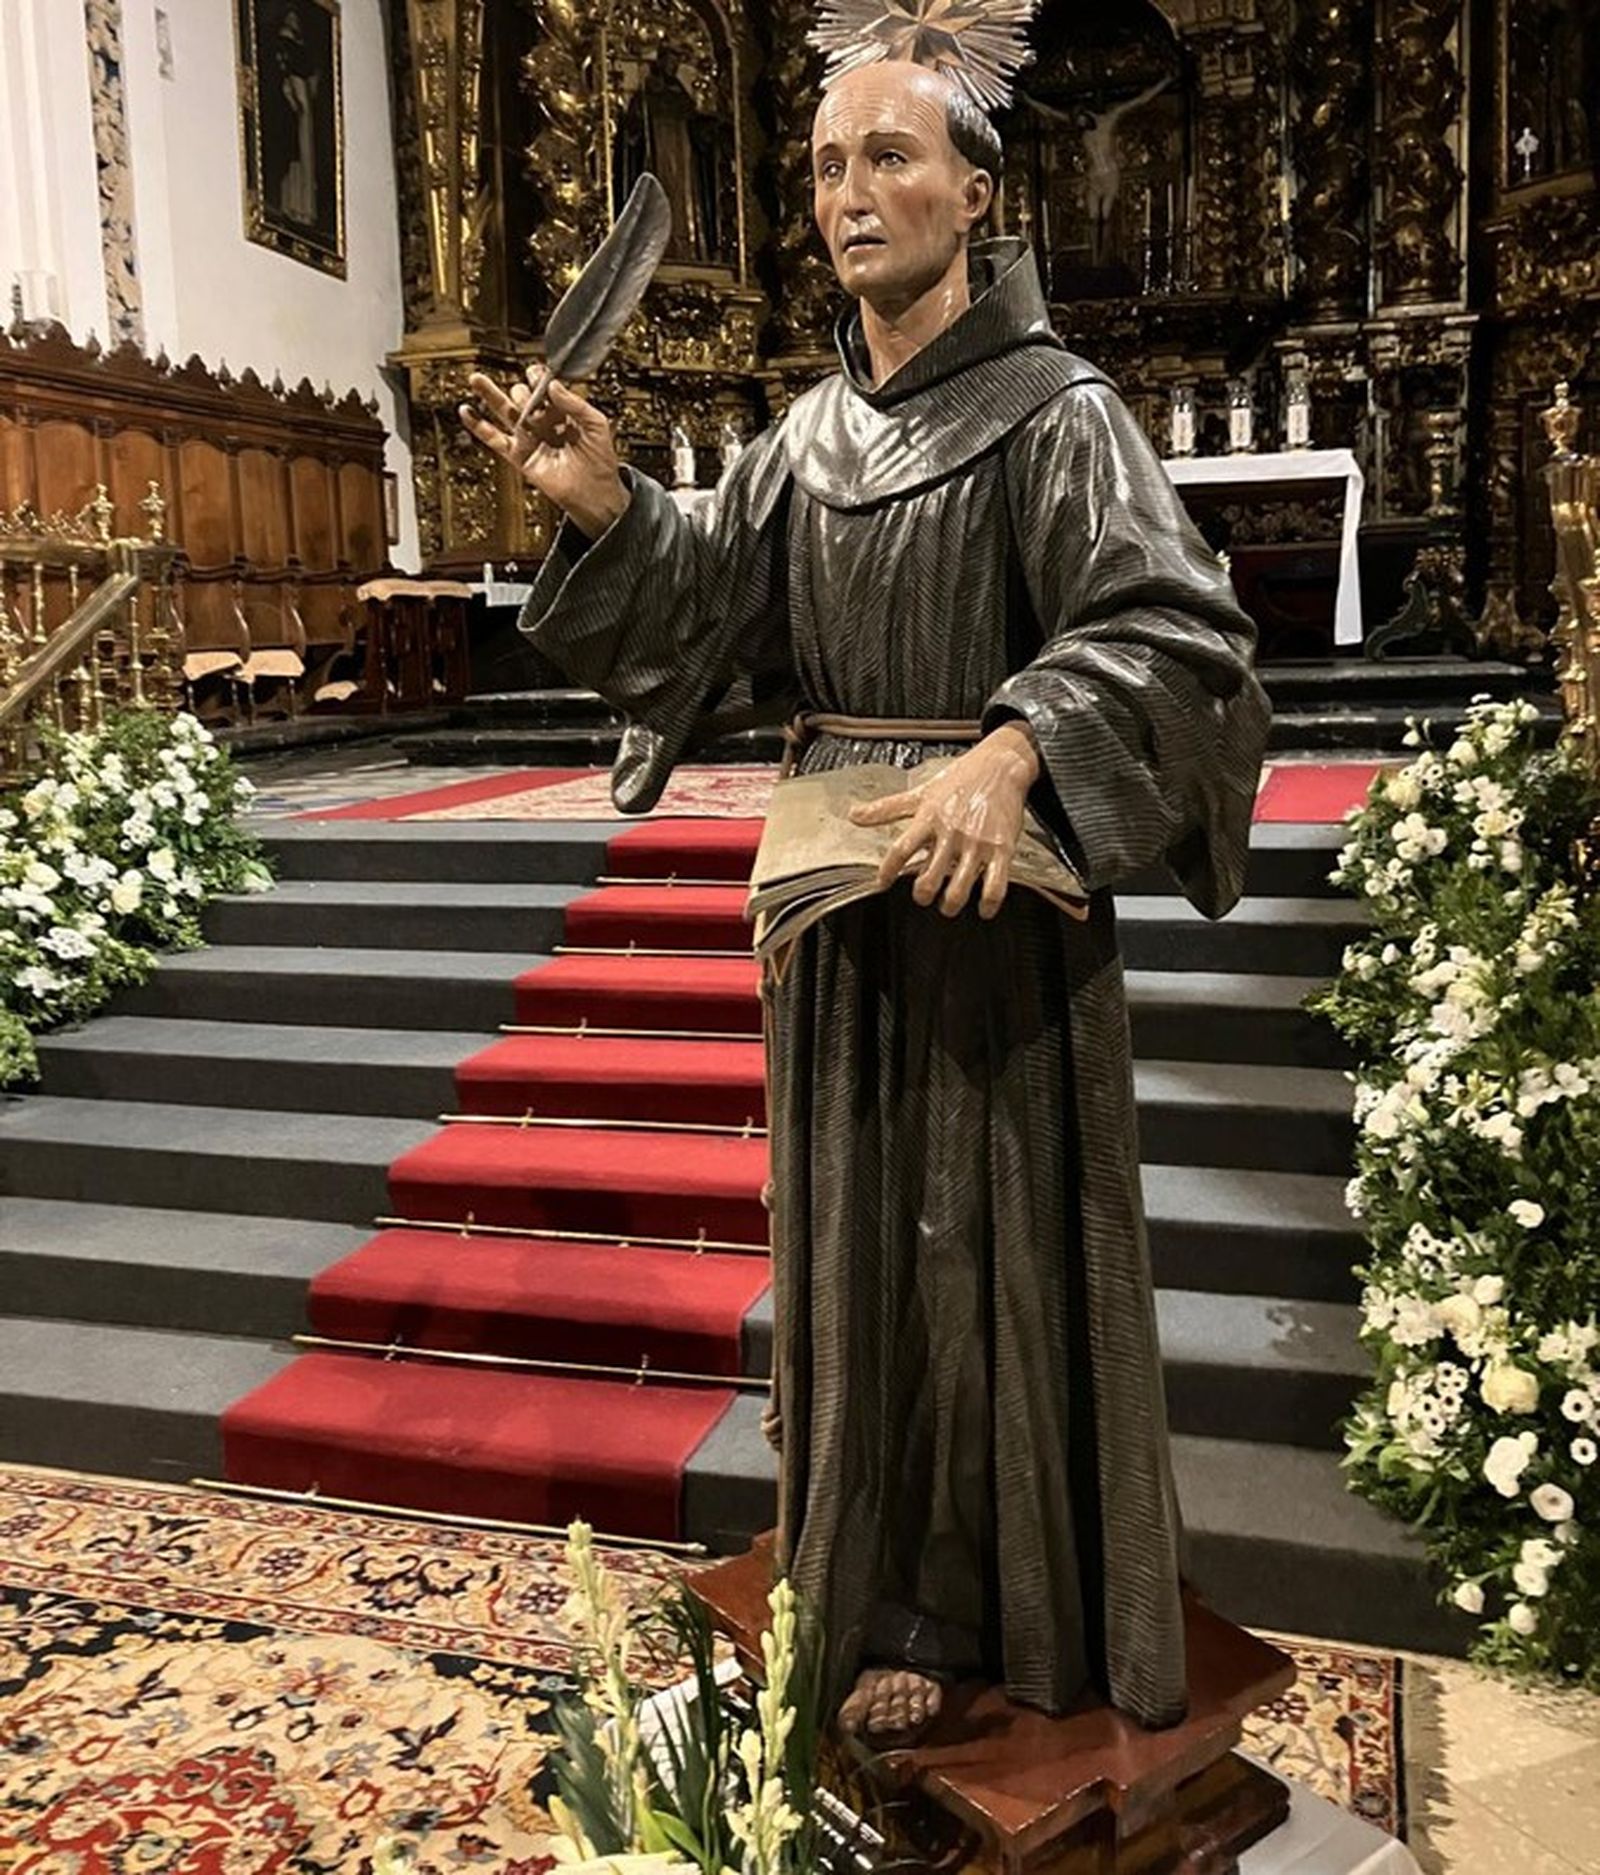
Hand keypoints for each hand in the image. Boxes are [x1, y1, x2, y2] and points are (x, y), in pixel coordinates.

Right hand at [458, 365, 630, 539]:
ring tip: (476, 379)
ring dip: (489, 394)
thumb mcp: (596, 424)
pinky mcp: (520, 456)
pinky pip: (495, 439)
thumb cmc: (601, 461)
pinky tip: (466, 411)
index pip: (544, 386)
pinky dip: (479, 426)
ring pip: (504, 411)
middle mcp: (543, 422)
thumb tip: (553, 385)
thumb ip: (575, 403)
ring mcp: (530, 438)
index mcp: (562, 411)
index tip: (539, 375)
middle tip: (531, 399)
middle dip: (523, 393)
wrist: (596, 495)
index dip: (539, 377)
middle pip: (521, 395)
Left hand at [849, 723, 1040, 919]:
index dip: (888, 871)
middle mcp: (952, 833)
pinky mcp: (1002, 849)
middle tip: (922, 896)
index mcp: (929, 818)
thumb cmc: (960, 779)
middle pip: (929, 878)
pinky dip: (988, 904)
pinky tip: (983, 909)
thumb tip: (853, 815)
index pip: (901, 850)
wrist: (1001, 765)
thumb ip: (886, 809)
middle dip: (922, 895)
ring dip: (950, 904)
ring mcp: (978, 843)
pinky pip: (995, 887)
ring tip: (947, 905)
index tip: (882, 883)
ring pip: (959, 889)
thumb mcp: (920, 793)